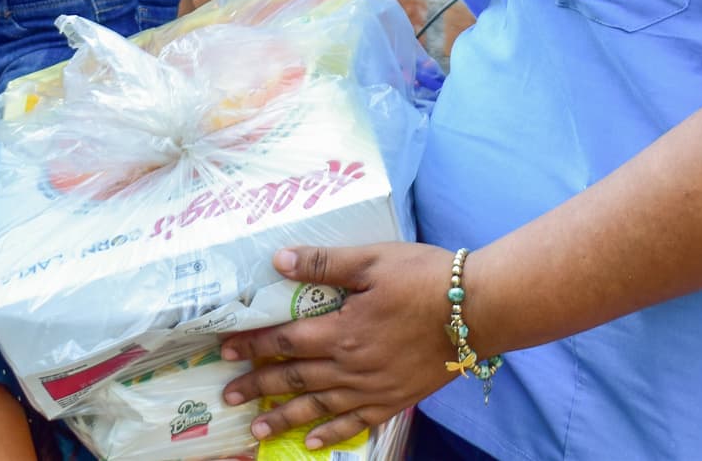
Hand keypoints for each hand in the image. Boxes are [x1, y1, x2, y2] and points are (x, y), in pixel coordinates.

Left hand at [219, 242, 459, 450]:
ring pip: (318, 407)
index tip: (225, 351)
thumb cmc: (424, 278)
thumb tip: (280, 260)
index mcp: (341, 330)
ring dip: (283, 418)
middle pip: (294, 379)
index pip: (284, 340)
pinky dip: (331, 434)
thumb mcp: (372, 260)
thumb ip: (325, 263)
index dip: (252, 345)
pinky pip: (355, 424)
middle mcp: (350, 366)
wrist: (477, 310)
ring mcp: (372, 388)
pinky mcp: (394, 400)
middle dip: (258, 386)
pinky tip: (311, 442)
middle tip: (229, 396)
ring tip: (256, 429)